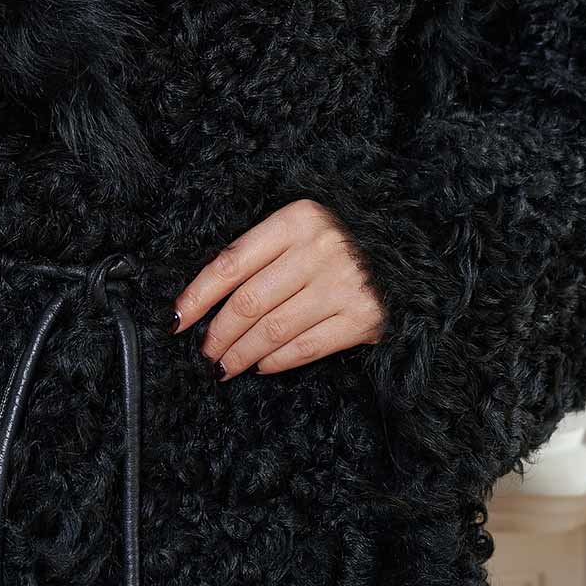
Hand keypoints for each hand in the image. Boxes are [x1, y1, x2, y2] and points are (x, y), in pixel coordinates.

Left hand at [172, 198, 387, 379]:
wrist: (408, 252)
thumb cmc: (340, 241)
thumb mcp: (302, 228)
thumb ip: (263, 252)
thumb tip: (210, 300)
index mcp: (296, 219)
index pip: (231, 263)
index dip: (198, 296)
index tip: (178, 320)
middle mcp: (319, 248)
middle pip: (248, 302)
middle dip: (218, 333)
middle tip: (204, 352)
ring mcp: (343, 284)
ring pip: (273, 329)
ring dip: (241, 353)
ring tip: (224, 366)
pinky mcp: (364, 318)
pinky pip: (306, 347)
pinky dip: (277, 361)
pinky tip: (260, 366)